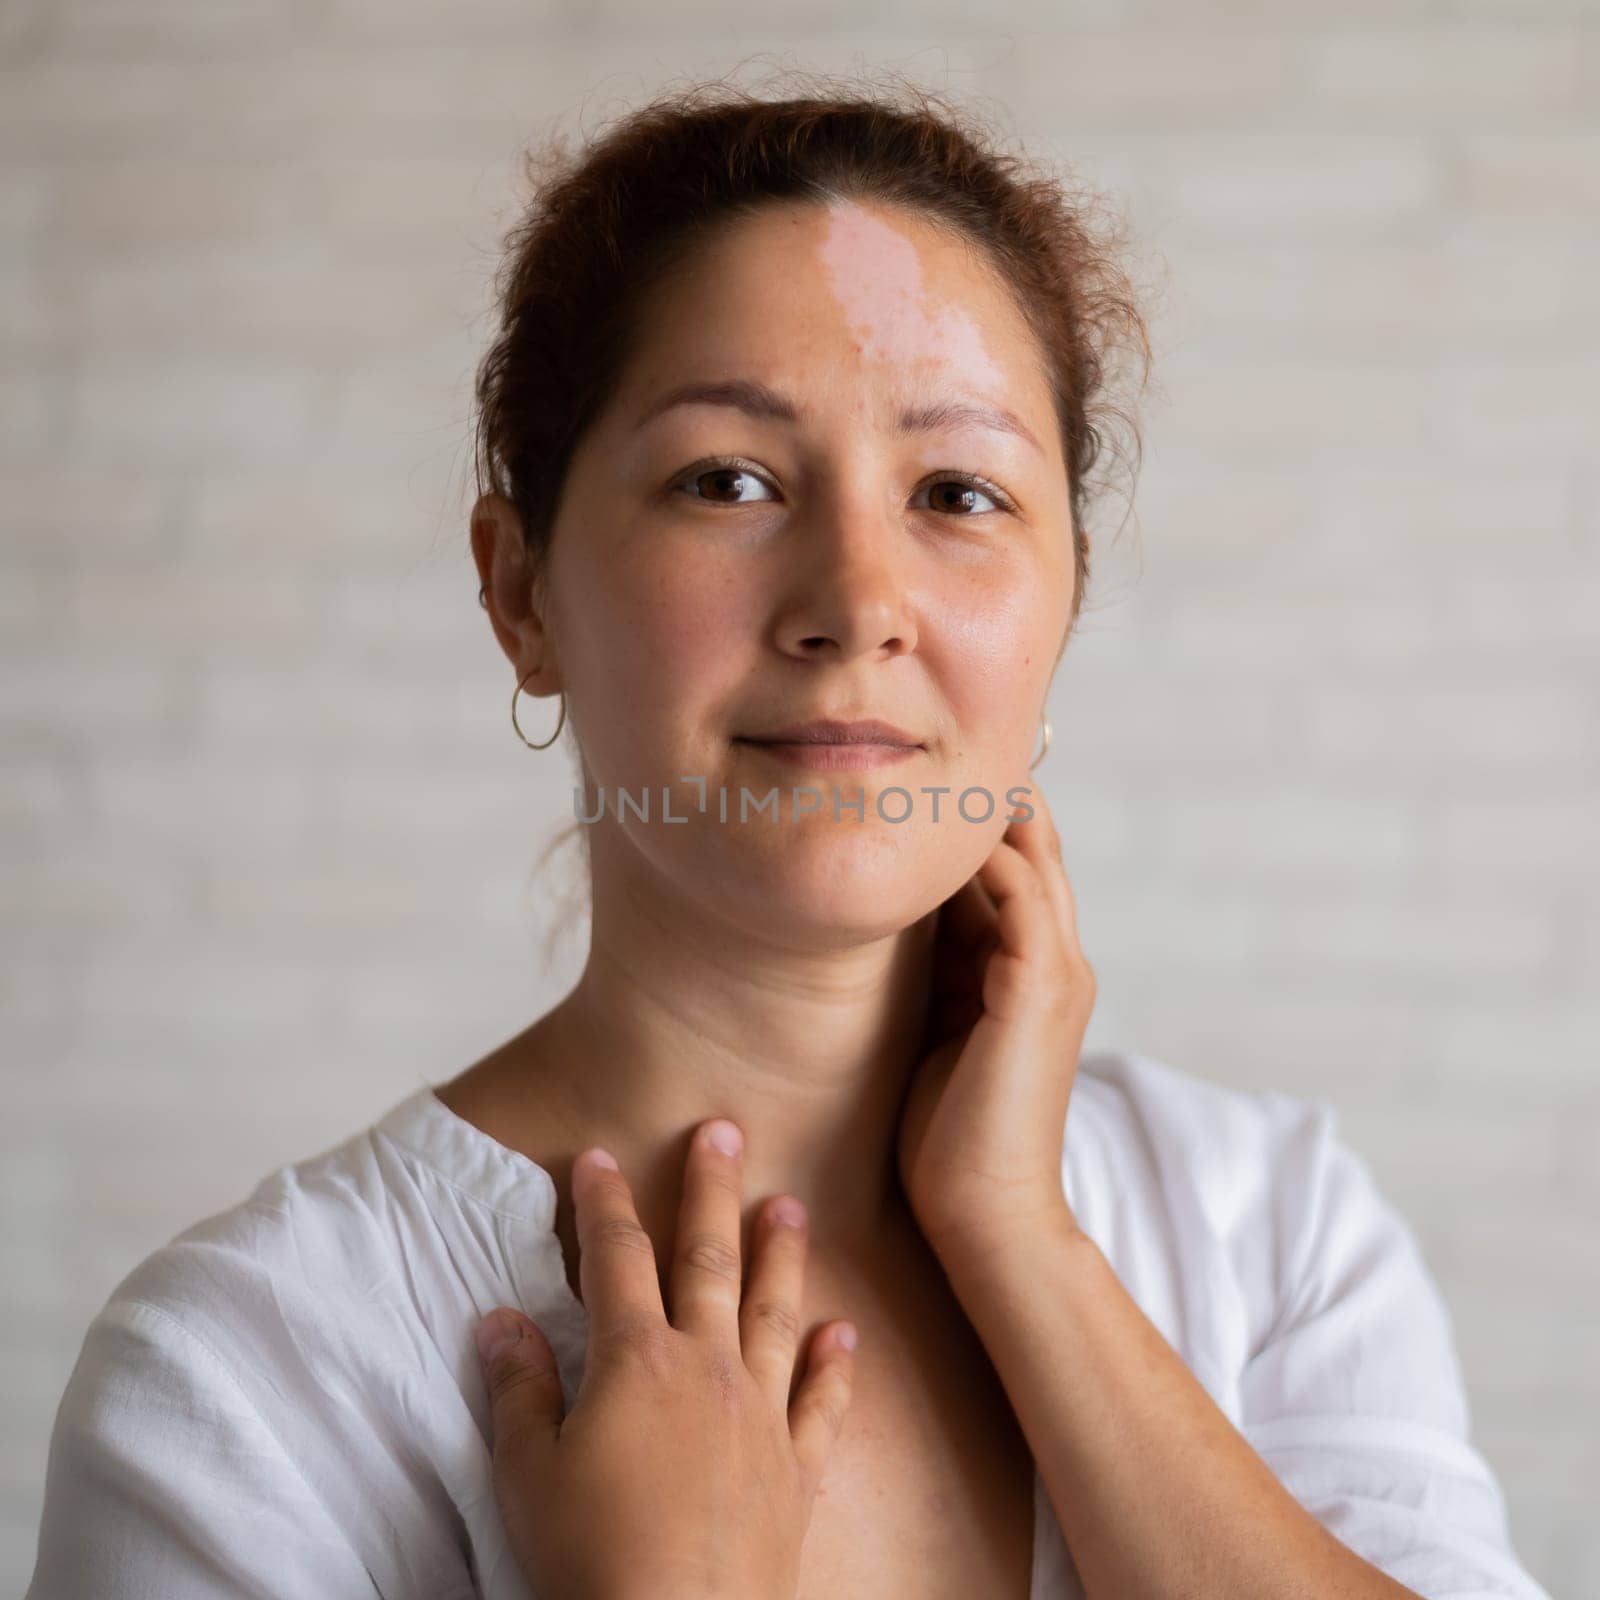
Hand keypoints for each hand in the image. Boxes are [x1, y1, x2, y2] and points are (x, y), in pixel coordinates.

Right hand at [473, 1119, 858, 1599]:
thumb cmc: (591, 1557)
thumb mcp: (530, 1475)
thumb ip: (519, 1390)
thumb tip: (500, 1320)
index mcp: (637, 1361)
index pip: (615, 1259)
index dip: (604, 1203)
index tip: (599, 1156)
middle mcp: (707, 1369)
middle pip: (708, 1259)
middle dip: (711, 1190)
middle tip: (725, 1131)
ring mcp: (760, 1415)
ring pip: (774, 1312)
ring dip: (782, 1255)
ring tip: (791, 1206)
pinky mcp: (796, 1469)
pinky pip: (822, 1404)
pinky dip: (835, 1366)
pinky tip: (846, 1333)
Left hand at [897, 781, 1094, 1264]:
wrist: (985, 1220)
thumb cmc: (949, 1137)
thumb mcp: (937, 1030)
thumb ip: (934, 971)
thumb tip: (888, 920)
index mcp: (1034, 970)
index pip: (1013, 867)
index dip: (973, 820)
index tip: (913, 776)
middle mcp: (1057, 961)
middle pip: (1031, 847)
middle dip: (986, 795)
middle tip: (923, 743)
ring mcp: (1055, 974)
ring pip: (1030, 858)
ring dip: (985, 808)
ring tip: (929, 761)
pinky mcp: (1037, 993)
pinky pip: (1019, 899)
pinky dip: (984, 857)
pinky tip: (935, 830)